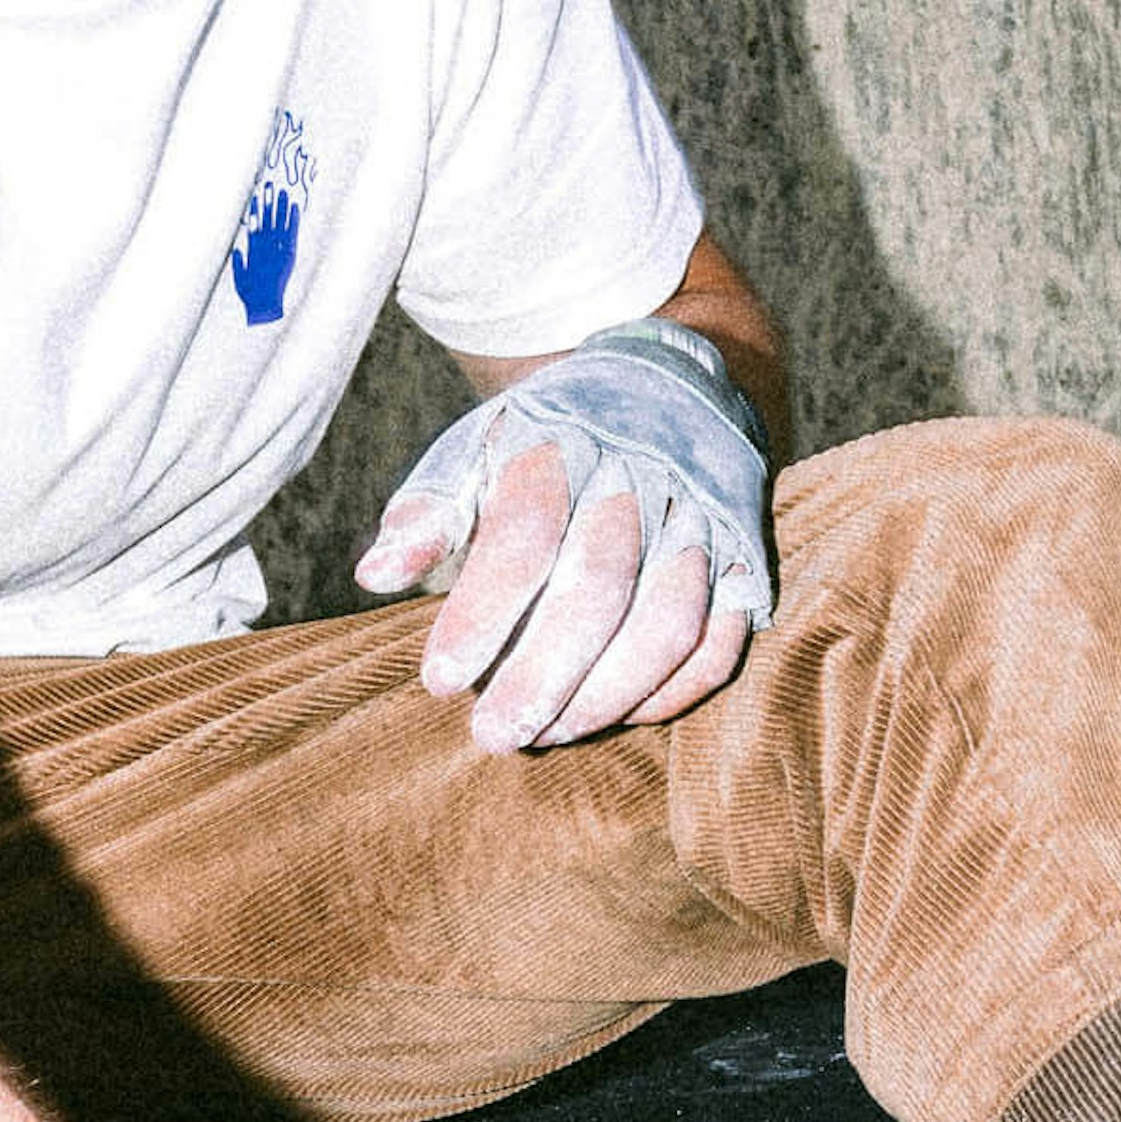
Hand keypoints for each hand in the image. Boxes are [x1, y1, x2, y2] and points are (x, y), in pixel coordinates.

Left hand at [356, 322, 771, 751]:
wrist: (669, 386)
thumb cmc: (549, 440)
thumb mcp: (478, 448)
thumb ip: (429, 510)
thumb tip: (375, 576)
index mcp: (565, 444)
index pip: (525, 533)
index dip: (482, 613)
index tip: (440, 680)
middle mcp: (644, 476)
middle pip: (599, 587)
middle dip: (543, 673)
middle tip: (493, 735)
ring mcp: (704, 517)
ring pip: (669, 621)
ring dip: (607, 694)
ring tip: (550, 734)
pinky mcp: (745, 555)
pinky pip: (720, 639)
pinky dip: (671, 691)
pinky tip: (617, 717)